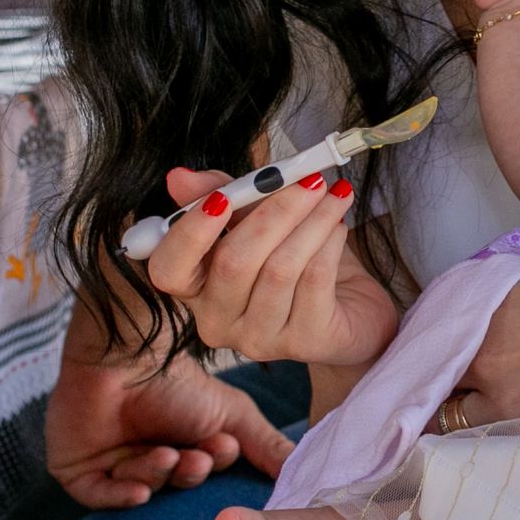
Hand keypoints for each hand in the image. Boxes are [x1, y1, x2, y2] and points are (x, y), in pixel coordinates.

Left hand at [44, 336, 294, 507]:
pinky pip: (99, 498)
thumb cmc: (180, 382)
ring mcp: (109, 464)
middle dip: (186, 473)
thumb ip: (265, 444)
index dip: (209, 466)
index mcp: (180, 448)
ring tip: (166, 452)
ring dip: (157, 474)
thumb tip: (301, 470)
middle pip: (169, 485)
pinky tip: (139, 490)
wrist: (127, 355)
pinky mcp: (77, 469)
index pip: (197, 474)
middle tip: (196, 455)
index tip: (221, 446)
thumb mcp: (233, 416)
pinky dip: (121, 497)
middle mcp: (145, 457)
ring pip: (139, 489)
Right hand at [143, 167, 397, 366]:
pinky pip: (315, 280)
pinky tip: (339, 225)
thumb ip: (226, 196)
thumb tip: (179, 177)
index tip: (221, 199)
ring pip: (279, 269)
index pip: (169, 271)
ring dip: (312, 221)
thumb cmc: (296, 259)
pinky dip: (329, 242)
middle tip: (308, 179)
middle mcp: (218, 321)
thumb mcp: (259, 220)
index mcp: (196, 289)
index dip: (189, 235)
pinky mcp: (306, 342)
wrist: (350, 306)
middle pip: (233, 263)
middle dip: (275, 211)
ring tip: (332, 195)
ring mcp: (260, 338)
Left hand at [459, 232, 519, 424]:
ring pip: (447, 391)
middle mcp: (486, 342)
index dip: (445, 320)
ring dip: (451, 387)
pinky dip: (462, 416)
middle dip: (443, 353)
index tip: (452, 323)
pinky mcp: (518, 409)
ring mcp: (498, 380)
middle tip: (453, 354)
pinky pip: (468, 420)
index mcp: (493, 300)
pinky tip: (466, 412)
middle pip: (439, 354)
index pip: (446, 314)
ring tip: (458, 387)